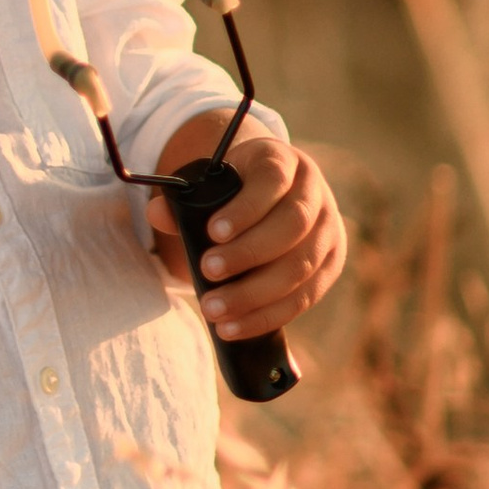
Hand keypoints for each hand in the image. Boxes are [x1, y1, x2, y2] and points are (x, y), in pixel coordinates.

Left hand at [150, 116, 346, 341]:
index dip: (246, 208)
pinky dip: (267, 315)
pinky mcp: (331, 265)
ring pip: (302, 266)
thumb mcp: (214, 182)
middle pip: (293, 225)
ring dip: (255, 294)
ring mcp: (329, 230)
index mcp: (285, 162)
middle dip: (248, 254)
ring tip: (214, 309)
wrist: (275, 194)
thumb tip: (157, 214)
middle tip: (207, 271)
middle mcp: (315, 194)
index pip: (273, 180)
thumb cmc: (237, 189)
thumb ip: (184, 199)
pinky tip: (234, 326)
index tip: (213, 232)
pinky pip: (305, 297)